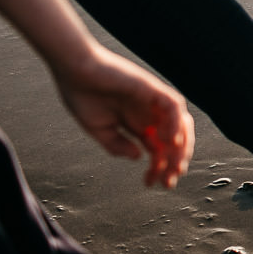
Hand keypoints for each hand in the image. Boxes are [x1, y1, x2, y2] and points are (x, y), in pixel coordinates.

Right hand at [52, 47, 194, 187]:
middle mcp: (150, 114)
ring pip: (181, 125)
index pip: (158, 150)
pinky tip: (167, 141)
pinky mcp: (152, 88)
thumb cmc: (81, 94)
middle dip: (174, 163)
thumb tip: (138, 157)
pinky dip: (175, 123)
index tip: (151, 184)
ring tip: (172, 165)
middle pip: (174, 141)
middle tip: (168, 181)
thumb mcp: (98, 129)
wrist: (71, 69)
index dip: (158, 168)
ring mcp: (153, 101)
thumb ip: (117, 145)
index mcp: (138, 123)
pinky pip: (174, 106)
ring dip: (180, 147)